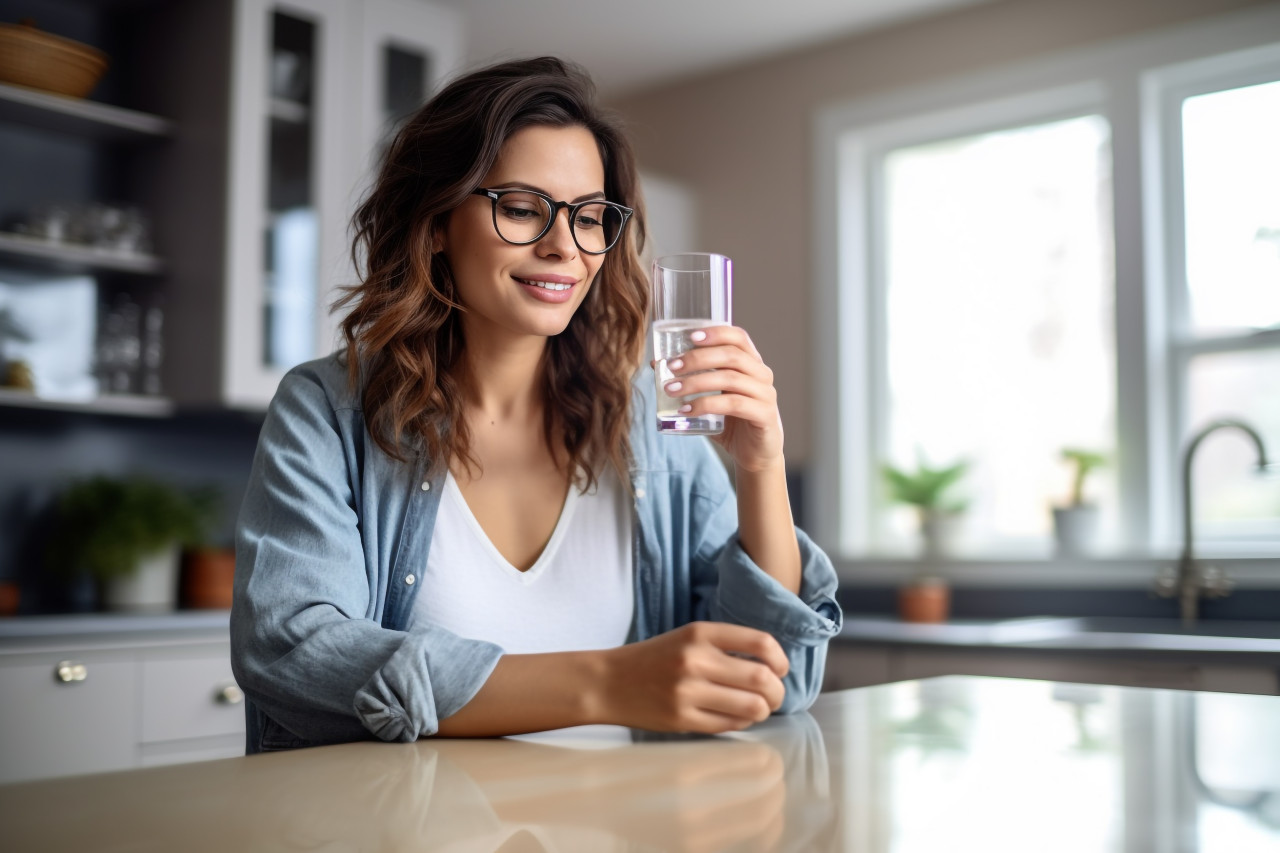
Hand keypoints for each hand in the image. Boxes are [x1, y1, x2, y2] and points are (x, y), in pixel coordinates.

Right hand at [599, 622, 788, 733]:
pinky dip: (743, 723)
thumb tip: (771, 666)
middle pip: (761, 678)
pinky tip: (736, 717)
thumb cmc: (653, 659)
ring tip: (758, 708)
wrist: (608, 682)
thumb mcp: (687, 637)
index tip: (781, 668)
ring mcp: (688, 692)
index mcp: (699, 633)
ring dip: (763, 710)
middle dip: (777, 691)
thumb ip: (725, 646)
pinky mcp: (682, 720)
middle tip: (774, 695)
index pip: (760, 643)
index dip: (781, 659)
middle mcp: (695, 660)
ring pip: (751, 706)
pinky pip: (730, 725)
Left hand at [657, 325, 783, 472]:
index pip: (738, 337)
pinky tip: (686, 410)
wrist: (754, 454)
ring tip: (671, 390)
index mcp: (751, 363)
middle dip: (698, 358)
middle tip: (672, 366)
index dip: (716, 333)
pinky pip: (734, 404)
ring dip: (696, 382)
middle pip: (731, 356)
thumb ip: (691, 380)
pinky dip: (706, 405)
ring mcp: (765, 394)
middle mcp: (762, 374)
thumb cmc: (731, 421)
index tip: (691, 336)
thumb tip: (657, 364)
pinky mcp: (764, 415)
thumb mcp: (710, 396)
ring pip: (730, 379)